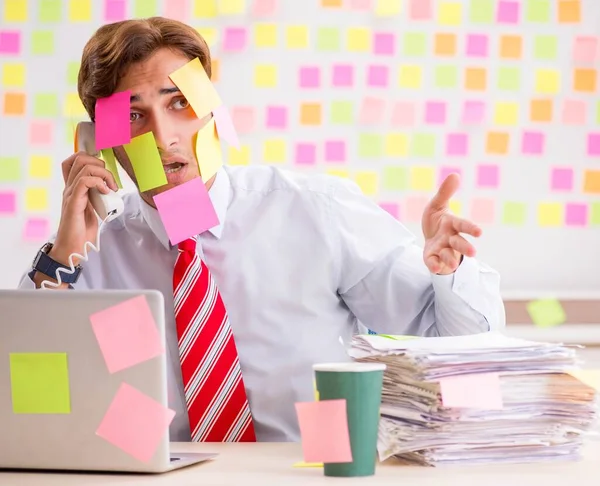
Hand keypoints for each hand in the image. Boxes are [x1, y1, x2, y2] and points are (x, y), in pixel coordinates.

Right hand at [50, 152, 117, 266]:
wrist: (74, 247)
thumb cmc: (83, 230)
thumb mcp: (94, 207)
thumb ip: (99, 196)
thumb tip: (112, 189)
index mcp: (74, 187)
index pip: (75, 160)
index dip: (91, 158)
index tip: (106, 171)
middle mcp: (70, 187)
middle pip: (80, 158)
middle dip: (101, 165)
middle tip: (111, 182)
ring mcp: (70, 194)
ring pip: (84, 167)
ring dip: (104, 174)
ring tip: (111, 188)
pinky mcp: (73, 202)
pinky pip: (84, 182)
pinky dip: (99, 183)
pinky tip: (106, 192)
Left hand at [421, 173, 481, 274]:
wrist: (429, 238)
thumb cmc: (437, 221)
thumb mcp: (437, 205)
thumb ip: (445, 193)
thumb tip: (455, 174)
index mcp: (453, 224)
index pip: (462, 225)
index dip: (470, 228)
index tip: (479, 232)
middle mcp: (450, 238)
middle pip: (459, 243)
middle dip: (466, 247)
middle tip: (473, 253)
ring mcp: (442, 250)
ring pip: (448, 255)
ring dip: (450, 259)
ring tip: (452, 263)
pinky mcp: (432, 258)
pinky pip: (434, 263)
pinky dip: (435, 265)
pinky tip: (434, 268)